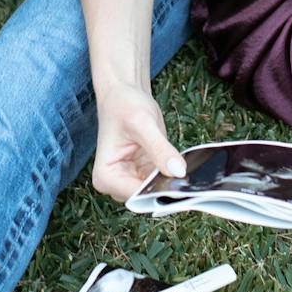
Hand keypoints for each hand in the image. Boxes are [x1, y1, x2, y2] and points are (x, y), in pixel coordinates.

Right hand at [92, 85, 187, 201]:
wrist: (125, 94)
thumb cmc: (124, 105)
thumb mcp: (143, 124)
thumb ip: (159, 149)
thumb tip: (178, 172)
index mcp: (105, 177)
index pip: (135, 196)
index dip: (159, 191)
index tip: (180, 181)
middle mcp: (115, 184)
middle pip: (146, 197)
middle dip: (166, 186)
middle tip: (186, 172)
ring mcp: (130, 180)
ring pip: (156, 192)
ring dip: (171, 181)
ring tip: (182, 164)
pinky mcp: (144, 174)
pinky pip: (161, 181)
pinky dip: (172, 174)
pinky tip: (180, 163)